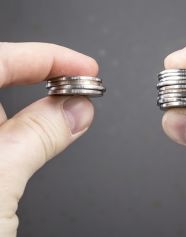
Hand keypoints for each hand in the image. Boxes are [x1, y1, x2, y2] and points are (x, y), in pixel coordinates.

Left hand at [0, 42, 97, 236]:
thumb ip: (39, 137)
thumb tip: (78, 110)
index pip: (1, 59)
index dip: (48, 58)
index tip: (86, 67)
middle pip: (2, 77)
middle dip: (47, 78)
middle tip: (82, 88)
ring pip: (6, 107)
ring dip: (41, 109)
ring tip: (67, 115)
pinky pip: (6, 131)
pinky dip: (31, 129)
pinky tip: (41, 136)